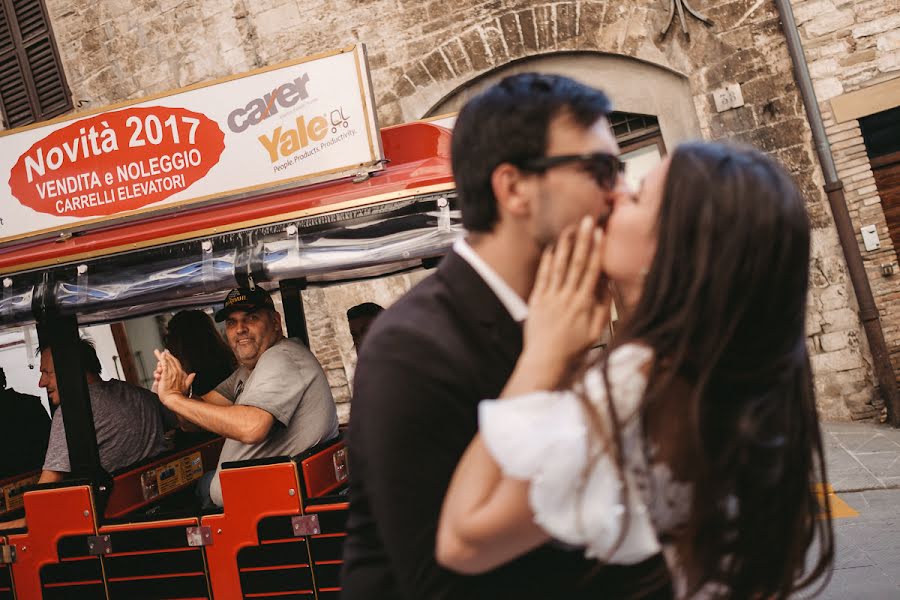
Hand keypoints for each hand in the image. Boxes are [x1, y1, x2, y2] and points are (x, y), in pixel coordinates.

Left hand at [153, 349, 195, 405]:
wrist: (174, 399)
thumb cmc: (179, 395)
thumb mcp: (186, 386)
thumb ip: (189, 379)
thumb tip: (193, 374)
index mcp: (181, 373)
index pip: (176, 363)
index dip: (172, 358)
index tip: (168, 354)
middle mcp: (177, 372)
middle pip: (171, 361)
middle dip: (167, 355)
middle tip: (163, 351)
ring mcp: (172, 373)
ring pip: (167, 362)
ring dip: (162, 356)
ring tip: (157, 352)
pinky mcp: (166, 375)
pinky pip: (164, 365)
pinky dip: (163, 359)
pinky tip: (161, 354)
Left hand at [521, 216, 609, 385]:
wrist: (545, 360)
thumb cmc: (573, 349)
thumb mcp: (596, 331)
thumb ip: (603, 307)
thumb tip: (609, 284)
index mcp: (583, 304)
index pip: (592, 271)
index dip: (596, 250)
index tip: (600, 233)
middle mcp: (567, 297)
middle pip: (576, 263)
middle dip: (583, 240)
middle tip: (587, 220)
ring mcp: (550, 297)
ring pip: (559, 266)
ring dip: (565, 246)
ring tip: (570, 228)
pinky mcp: (537, 301)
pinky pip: (543, 277)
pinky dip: (547, 262)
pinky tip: (552, 248)